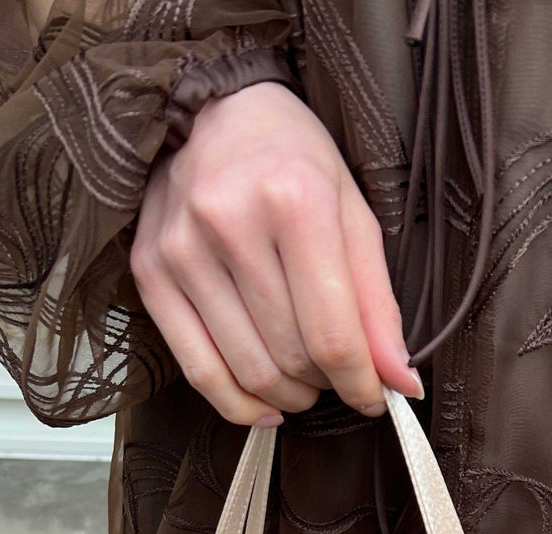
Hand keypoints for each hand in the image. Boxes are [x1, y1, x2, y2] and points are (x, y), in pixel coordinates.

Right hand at [131, 81, 421, 426]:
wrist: (212, 111)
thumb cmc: (292, 161)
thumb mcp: (351, 213)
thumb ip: (377, 302)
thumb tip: (400, 382)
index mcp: (294, 201)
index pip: (333, 334)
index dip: (361, 383)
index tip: (376, 396)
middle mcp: (231, 224)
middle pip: (292, 357)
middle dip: (326, 384)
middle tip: (338, 376)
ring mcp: (182, 251)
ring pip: (249, 371)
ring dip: (289, 395)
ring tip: (305, 382)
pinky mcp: (151, 273)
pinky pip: (198, 371)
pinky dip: (239, 405)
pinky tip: (266, 405)